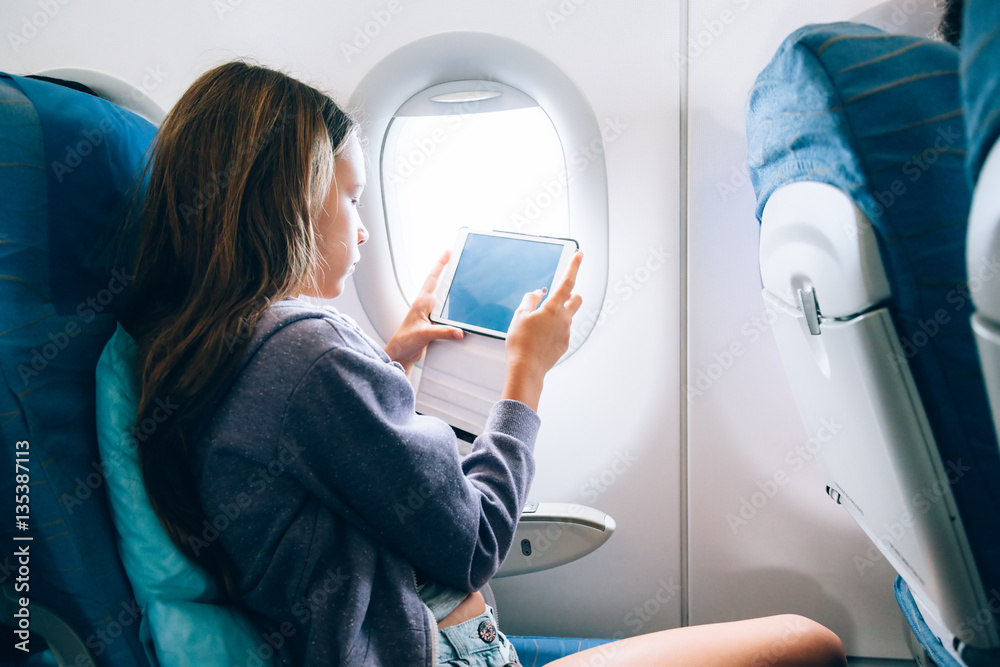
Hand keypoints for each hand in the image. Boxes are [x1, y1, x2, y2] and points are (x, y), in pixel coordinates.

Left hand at [385, 251, 463, 375]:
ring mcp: (430, 313)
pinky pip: (447, 310)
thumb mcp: (424, 335)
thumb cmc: (404, 341)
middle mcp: (426, 305)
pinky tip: (461, 304)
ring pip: (444, 296)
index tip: (448, 252)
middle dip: (448, 269)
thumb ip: (442, 332)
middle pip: (439, 283)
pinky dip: (454, 305)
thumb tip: (459, 331)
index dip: (441, 264)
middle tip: (459, 257)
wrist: (400, 353)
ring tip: (463, 276)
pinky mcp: (434, 322)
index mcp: (422, 302)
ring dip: (452, 286)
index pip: (433, 278)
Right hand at [502, 251, 583, 410]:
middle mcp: (564, 318)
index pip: (567, 281)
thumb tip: (537, 292)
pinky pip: (562, 331)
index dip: (574, 266)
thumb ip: (530, 299)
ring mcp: (566, 332)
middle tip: (557, 297)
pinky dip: (554, 329)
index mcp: (553, 307)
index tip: (579, 255)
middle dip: (570, 294)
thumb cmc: (521, 343)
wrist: (526, 368)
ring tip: (538, 324)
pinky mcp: (564, 344)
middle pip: (576, 299)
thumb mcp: (520, 315)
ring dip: (558, 314)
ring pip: (568, 316)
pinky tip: (540, 338)